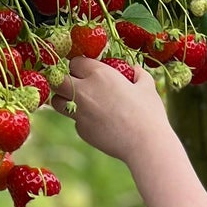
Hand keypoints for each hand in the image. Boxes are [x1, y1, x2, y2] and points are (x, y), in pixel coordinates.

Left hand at [51, 55, 171, 164]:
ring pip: (57, 102)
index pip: (75, 62)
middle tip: (74, 86)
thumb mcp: (147, 86)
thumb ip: (138, 74)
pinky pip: (75, 122)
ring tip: (79, 104)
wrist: (145, 144)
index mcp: (99, 74)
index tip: (87, 73)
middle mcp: (84, 90)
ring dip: (64, 100)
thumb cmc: (149, 112)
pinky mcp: (82, 130)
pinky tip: (99, 124)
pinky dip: (82, 121)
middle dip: (63, 81)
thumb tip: (134, 70)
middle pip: (57, 81)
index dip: (80, 67)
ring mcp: (80, 112)